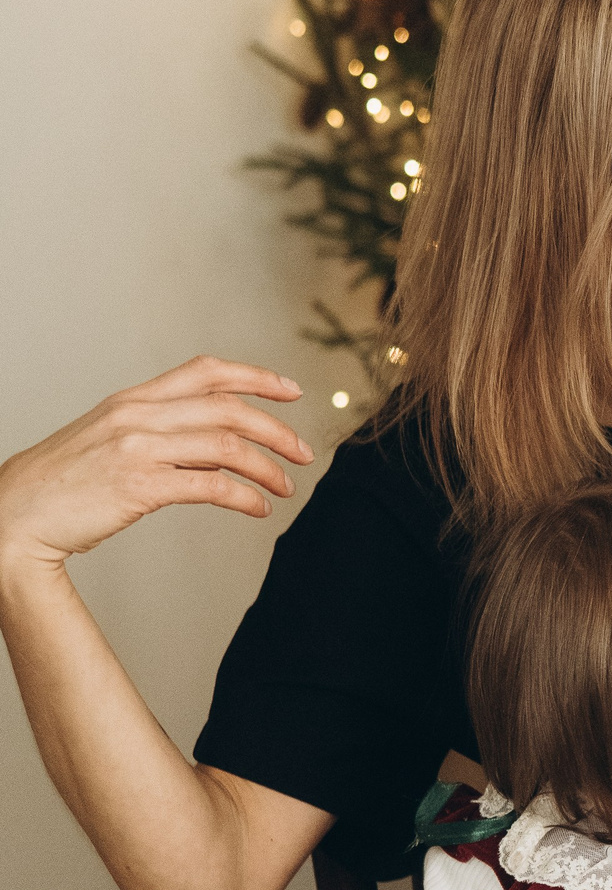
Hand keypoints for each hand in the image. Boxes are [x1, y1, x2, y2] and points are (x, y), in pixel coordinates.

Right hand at [0, 356, 310, 575]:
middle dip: (278, 430)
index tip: (292, 391)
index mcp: (131, 400)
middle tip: (305, 453)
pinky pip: (212, 485)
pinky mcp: (139, 485)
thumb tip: (214, 443)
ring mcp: (137, 448)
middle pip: (229, 408)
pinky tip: (259, 508)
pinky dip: (245, 496)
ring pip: (228, 445)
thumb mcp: (107, 440)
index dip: (256, 377)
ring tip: (286, 488)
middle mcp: (137, 416)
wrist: (12, 517)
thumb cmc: (62, 485)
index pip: (205, 372)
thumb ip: (156, 432)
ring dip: (268, 468)